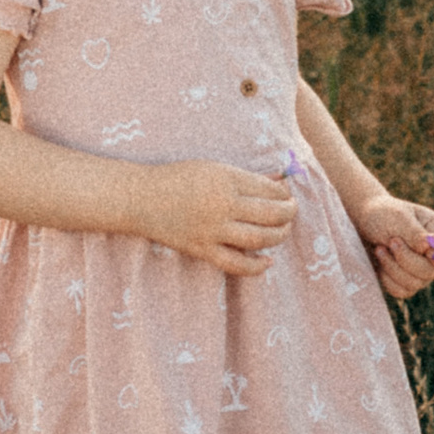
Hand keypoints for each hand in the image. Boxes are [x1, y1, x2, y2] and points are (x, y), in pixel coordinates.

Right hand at [147, 161, 298, 275]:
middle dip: (289, 214)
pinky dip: (256, 266)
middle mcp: (223, 204)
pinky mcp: (202, 249)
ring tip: (282, 232)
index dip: (284, 194)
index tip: (287, 195)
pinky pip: (236, 264)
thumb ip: (245, 176)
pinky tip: (266, 262)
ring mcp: (213, 229)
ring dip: (278, 237)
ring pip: (260, 239)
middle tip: (291, 212)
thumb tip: (278, 181)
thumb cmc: (177, 178)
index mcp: (227, 179)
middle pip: (271, 214)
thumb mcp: (212, 167)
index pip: (270, 189)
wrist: (141, 198)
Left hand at [356, 192, 433, 299]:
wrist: (360, 221)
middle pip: (433, 273)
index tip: (423, 248)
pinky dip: (387, 277)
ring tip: (380, 249)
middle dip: (407, 258)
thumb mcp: (399, 218)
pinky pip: (400, 291)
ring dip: (393, 267)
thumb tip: (433, 248)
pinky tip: (380, 261)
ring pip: (415, 284)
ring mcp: (420, 270)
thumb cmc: (383, 214)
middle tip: (391, 241)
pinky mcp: (403, 281)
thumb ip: (417, 234)